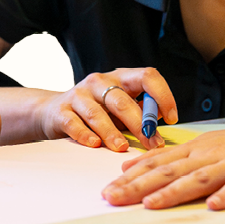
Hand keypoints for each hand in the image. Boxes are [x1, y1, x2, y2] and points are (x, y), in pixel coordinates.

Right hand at [40, 67, 178, 151]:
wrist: (53, 111)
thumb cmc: (96, 112)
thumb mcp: (120, 108)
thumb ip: (140, 111)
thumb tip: (160, 123)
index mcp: (120, 77)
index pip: (147, 76)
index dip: (163, 95)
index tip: (171, 118)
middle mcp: (99, 82)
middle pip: (123, 100)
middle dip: (140, 124)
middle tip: (152, 143)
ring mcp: (79, 95)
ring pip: (97, 113)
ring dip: (112, 132)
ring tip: (122, 147)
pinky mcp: (62, 110)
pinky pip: (74, 123)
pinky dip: (85, 134)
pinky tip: (94, 145)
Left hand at [102, 111, 224, 209]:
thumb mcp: (207, 146)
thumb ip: (173, 159)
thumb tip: (134, 167)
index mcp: (197, 149)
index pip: (157, 162)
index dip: (131, 176)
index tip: (106, 189)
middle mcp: (210, 155)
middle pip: (170, 171)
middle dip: (138, 186)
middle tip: (112, 198)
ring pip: (199, 178)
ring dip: (173, 191)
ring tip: (150, 204)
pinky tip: (213, 206)